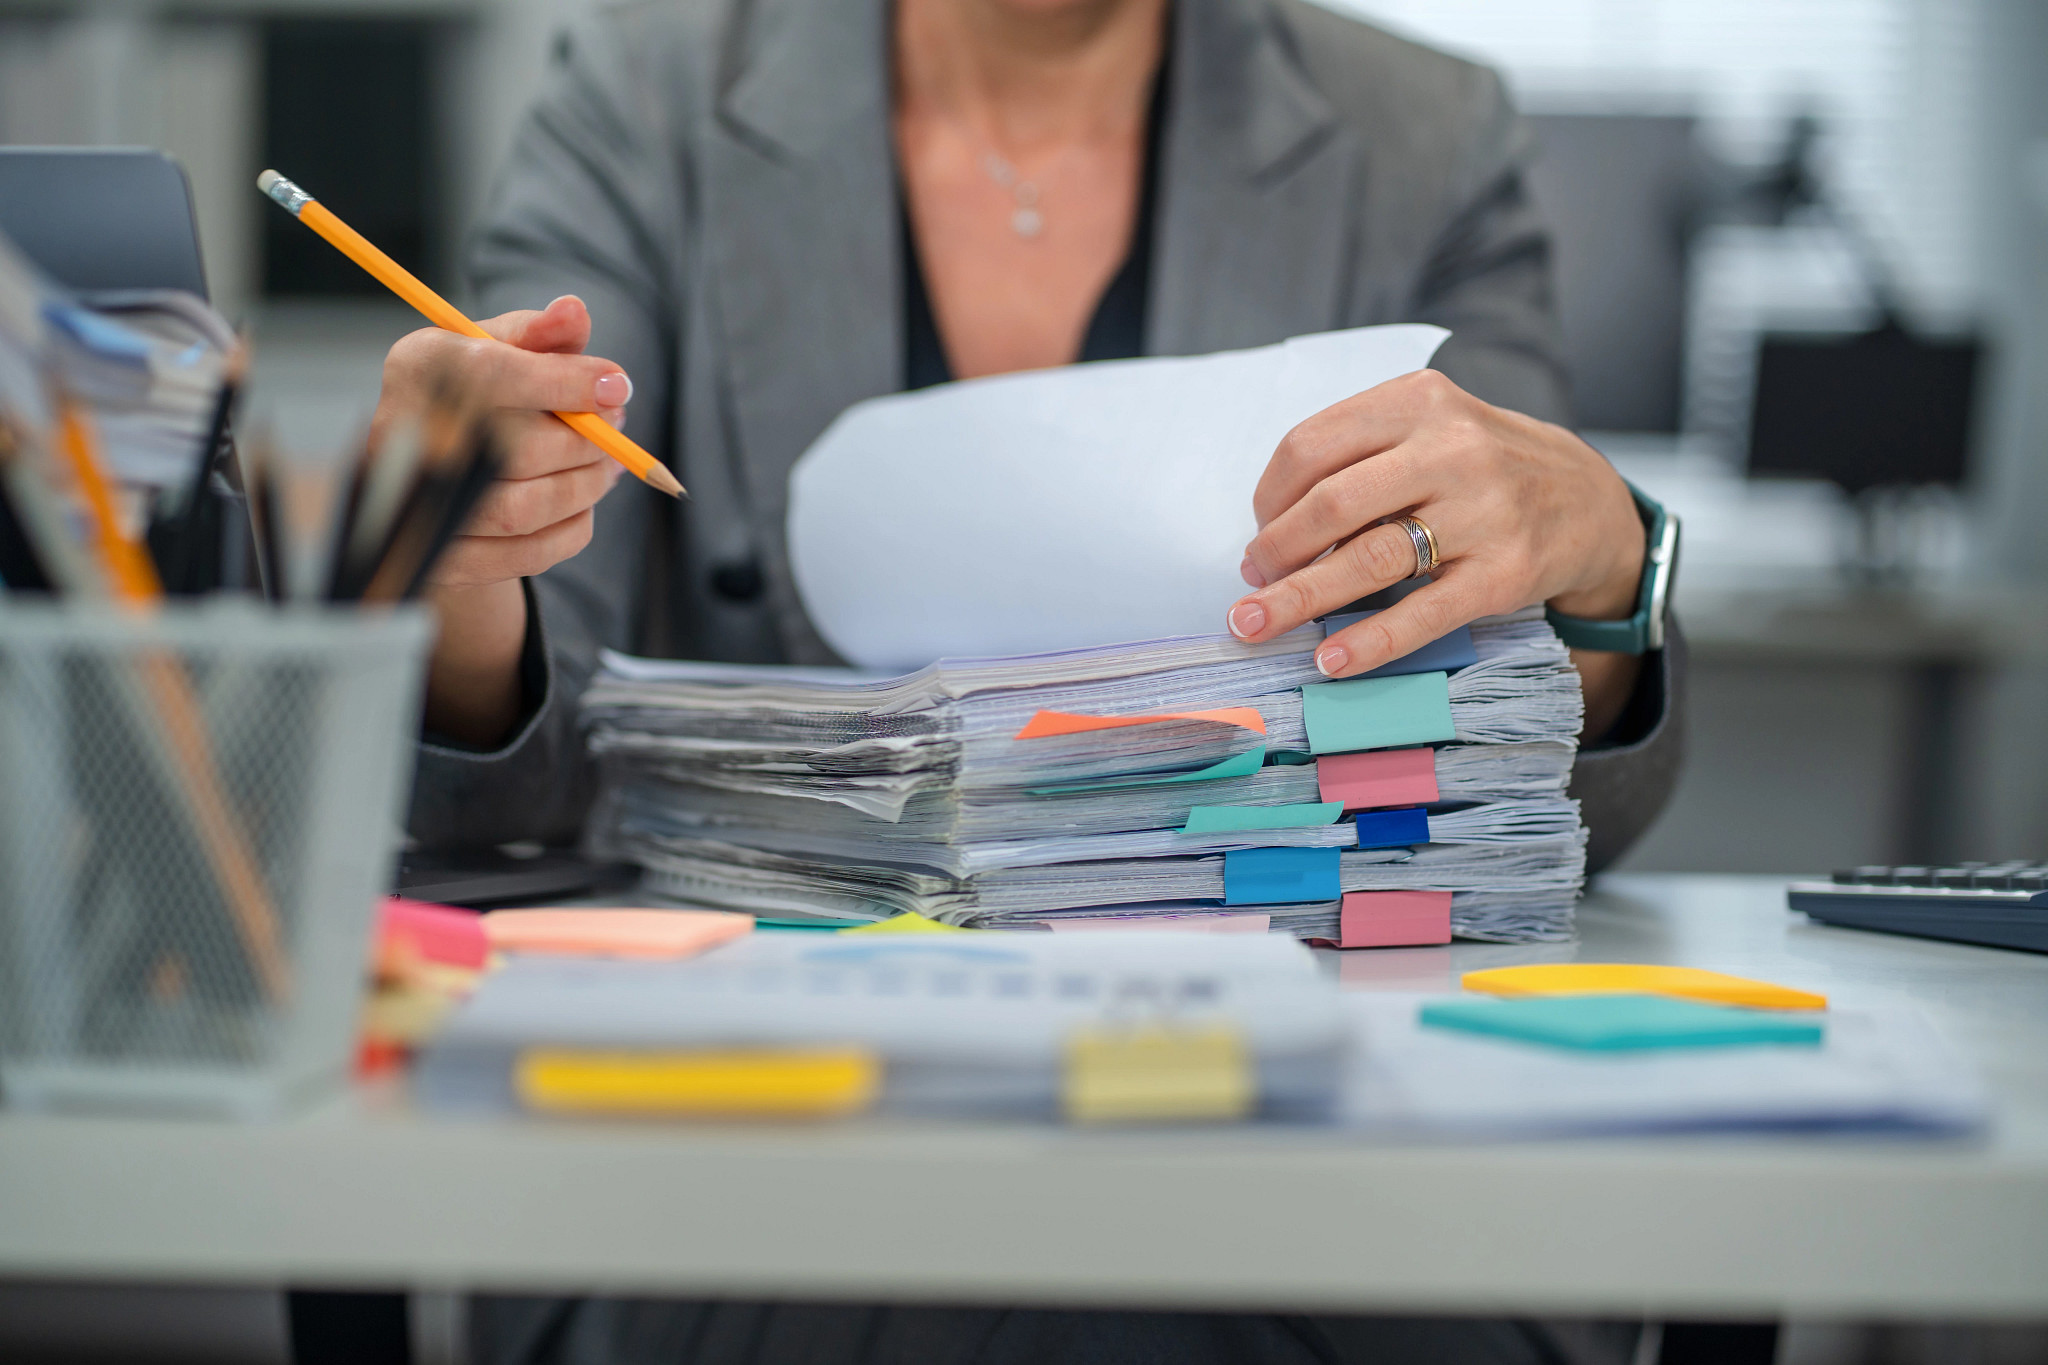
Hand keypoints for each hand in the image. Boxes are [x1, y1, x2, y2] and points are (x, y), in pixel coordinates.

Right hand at [379, 295, 631, 746]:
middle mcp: (401, 435)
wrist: (429, 471)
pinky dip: (573, 527)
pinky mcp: (445, 561)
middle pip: (515, 448)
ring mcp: (417, 506)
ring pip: (524, 508)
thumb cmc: (475, 396)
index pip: (491, 376)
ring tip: (607, 465)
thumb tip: (575, 312)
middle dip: (586, 442)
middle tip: (617, 428)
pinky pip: (529, 554)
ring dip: (586, 486)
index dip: (565, 383)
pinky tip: (580, 501)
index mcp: (419, 367)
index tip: (618, 386)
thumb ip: (541, 333)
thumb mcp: (501, 349)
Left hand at [1227, 369, 1645, 737]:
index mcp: (1419, 401)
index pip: (1312, 445)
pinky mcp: (1505, 572)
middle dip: (1275, 550)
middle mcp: (1452, 448)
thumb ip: (1360, 458)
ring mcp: (1483, 511)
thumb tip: (1272, 531)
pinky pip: (1422, 613)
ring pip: (1368, 559)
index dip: (1270, 497)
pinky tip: (1330, 660)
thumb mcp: (1429, 428)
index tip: (1258, 532)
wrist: (1589, 500)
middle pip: (1331, 503)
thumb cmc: (1483, 467)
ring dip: (1300, 598)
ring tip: (1257, 623)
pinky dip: (1368, 641)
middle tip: (1252, 583)